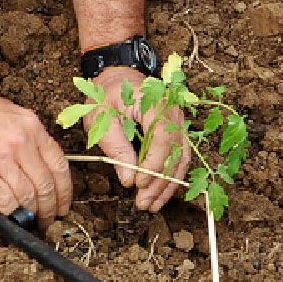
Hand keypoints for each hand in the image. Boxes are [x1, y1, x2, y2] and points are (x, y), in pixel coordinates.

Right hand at [0, 80, 71, 229]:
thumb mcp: (8, 114)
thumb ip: (25, 137)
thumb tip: (34, 166)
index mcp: (31, 126)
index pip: (59, 165)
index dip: (65, 190)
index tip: (63, 204)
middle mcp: (22, 142)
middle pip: (47, 185)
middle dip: (50, 208)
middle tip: (46, 220)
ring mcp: (3, 158)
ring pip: (28, 197)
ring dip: (31, 214)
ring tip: (29, 221)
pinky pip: (5, 202)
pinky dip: (10, 212)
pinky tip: (9, 215)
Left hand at [86, 66, 186, 212]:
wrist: (118, 76)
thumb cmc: (106, 94)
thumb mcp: (102, 118)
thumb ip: (116, 147)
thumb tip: (128, 178)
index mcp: (154, 102)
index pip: (162, 137)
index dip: (153, 163)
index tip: (138, 184)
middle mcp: (173, 111)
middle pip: (175, 151)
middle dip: (160, 181)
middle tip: (143, 203)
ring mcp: (178, 121)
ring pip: (180, 158)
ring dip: (168, 184)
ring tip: (152, 205)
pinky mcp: (176, 132)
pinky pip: (179, 157)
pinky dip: (171, 177)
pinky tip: (160, 194)